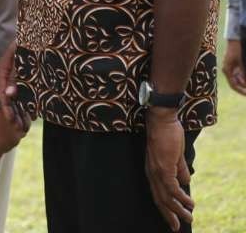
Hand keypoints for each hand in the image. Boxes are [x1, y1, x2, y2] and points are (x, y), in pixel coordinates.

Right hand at [0, 41, 30, 130]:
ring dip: (21, 109)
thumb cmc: (28, 40)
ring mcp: (19, 74)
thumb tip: (8, 95)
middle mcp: (9, 73)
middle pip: (9, 96)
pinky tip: (34, 111)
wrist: (40, 29)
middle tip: (19, 128)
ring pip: (18, 95)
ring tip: (25, 125)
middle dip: (14, 112)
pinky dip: (29, 101)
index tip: (10, 120)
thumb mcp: (20, 57)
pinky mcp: (28, 75)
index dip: (6, 107)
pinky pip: (27, 90)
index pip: (1, 91)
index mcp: (3, 68)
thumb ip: (15, 76)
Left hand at [0, 105, 25, 160]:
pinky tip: (6, 124)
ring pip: (10, 143)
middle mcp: (13, 143)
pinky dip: (12, 132)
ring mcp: (20, 136)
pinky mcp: (25, 128)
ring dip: (4, 138)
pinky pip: (17, 135)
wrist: (4, 98)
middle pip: (3, 150)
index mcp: (1, 145)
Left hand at [145, 108, 193, 231]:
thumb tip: (186, 183)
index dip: (165, 207)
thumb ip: (179, 170)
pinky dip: (181, 198)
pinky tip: (189, 203)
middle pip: (159, 199)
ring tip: (189, 218)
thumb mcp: (175, 156)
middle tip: (177, 227)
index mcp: (152, 170)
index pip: (158, 193)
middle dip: (169, 215)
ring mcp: (156, 171)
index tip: (172, 219)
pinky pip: (172, 188)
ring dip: (178, 209)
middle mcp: (151, 173)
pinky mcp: (163, 167)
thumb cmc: (167, 134)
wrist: (162, 120)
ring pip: (166, 197)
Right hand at [222, 40, 245, 95]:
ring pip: (238, 79)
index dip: (241, 91)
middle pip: (236, 83)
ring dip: (244, 82)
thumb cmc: (237, 50)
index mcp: (227, 70)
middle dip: (244, 87)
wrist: (234, 40)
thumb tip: (245, 84)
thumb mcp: (241, 62)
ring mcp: (230, 68)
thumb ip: (243, 72)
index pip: (234, 85)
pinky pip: (239, 74)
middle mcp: (228, 70)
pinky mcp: (233, 65)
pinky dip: (244, 77)